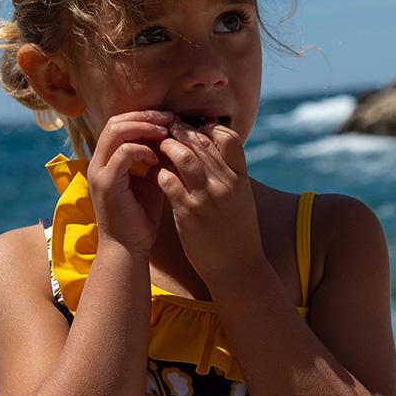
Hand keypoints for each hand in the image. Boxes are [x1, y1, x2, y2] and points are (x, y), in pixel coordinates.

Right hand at [86, 110, 172, 254]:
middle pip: (116, 121)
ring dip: (144, 128)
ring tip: (165, 133)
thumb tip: (172, 143)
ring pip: (116, 131)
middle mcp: (98, 162)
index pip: (119, 124)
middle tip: (169, 119)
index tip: (169, 120)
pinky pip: (124, 153)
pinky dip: (143, 150)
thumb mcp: (150, 183)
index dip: (144, 117)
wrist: (129, 249)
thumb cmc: (140, 220)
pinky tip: (157, 158)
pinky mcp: (106, 183)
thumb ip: (154, 162)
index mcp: (107, 160)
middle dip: (145, 117)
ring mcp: (99, 171)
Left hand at [154, 119, 265, 279]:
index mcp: (240, 179)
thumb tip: (215, 155)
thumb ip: (229, 177)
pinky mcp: (188, 213)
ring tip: (159, 146)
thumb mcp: (241, 200)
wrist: (237, 268)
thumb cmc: (238, 234)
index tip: (196, 129)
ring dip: (168, 146)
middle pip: (201, 142)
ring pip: (183, 156)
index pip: (228, 137)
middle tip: (168, 130)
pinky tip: (154, 172)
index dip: (209, 128)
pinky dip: (159, 172)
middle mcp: (225, 184)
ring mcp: (207, 198)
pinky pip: (168, 181)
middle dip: (181, 132)